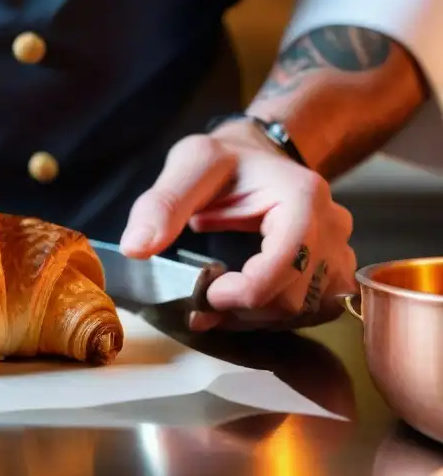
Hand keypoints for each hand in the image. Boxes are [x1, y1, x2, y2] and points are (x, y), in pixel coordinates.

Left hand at [119, 121, 357, 330]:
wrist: (261, 157)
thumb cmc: (228, 160)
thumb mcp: (190, 164)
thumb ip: (163, 204)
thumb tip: (136, 248)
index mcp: (302, 198)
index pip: (287, 263)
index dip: (245, 292)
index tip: (207, 292)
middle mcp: (331, 227)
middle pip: (294, 298)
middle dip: (243, 309)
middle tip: (201, 300)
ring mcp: (340, 251)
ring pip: (305, 312)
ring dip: (256, 318)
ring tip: (217, 302)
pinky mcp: (335, 271)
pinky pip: (312, 311)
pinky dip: (274, 317)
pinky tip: (242, 304)